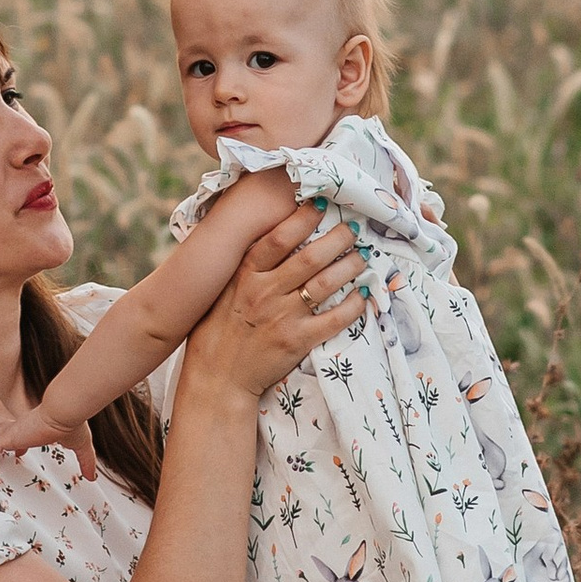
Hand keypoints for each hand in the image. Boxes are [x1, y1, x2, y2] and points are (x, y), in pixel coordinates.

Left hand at [0, 410, 100, 484]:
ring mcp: (14, 431)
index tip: (20, 453)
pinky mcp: (9, 437)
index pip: (23, 433)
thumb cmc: (72, 423)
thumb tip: (93, 476)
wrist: (64, 412)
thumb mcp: (80, 446)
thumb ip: (86, 461)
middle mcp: (23, 426)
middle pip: (3, 432)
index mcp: (36, 426)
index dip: (19, 444)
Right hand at [183, 199, 366, 403]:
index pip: (278, 239)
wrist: (217, 377)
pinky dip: (353, 305)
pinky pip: (334, 319)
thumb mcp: (223, 291)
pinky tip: (363, 295)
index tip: (320, 204)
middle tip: (353, 228)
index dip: (302, 218)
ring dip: (350, 266)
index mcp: (245, 276)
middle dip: (338, 238)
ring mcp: (282, 317)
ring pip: (325, 283)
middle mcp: (264, 292)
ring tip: (363, 256)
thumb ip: (245, 267)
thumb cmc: (217, 330)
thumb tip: (269, 237)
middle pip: (310, 257)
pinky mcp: (297, 341)